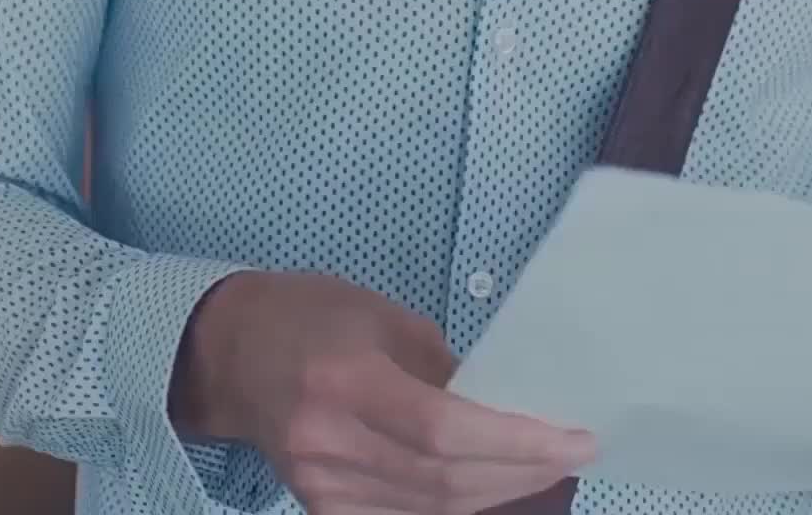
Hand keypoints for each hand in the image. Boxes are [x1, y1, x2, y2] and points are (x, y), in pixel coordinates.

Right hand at [169, 268, 596, 514]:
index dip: (516, 442)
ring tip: (542, 469)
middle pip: (442, 481)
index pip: (444, 431)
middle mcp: (328, 442)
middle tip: (573, 453)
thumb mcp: (386, 320)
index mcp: (346, 380)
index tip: (576, 437)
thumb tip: (506, 408)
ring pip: (428, 510)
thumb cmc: (316, 315)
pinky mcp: (320, 509)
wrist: (236, 351)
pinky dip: (452, 507)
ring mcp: (320, 486)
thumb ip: (444, 369)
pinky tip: (489, 486)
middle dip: (520, 472)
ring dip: (495, 493)